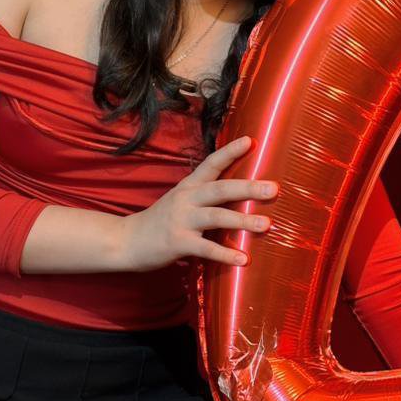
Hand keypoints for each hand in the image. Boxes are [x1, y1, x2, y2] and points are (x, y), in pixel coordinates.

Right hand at [121, 135, 278, 271]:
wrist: (126, 240)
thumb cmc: (161, 221)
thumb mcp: (181, 200)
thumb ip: (205, 196)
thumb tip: (240, 193)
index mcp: (189, 186)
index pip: (211, 164)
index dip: (230, 151)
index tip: (252, 141)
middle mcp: (186, 199)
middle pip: (220, 189)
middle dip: (248, 188)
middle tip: (273, 188)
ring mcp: (182, 220)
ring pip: (217, 216)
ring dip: (243, 221)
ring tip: (267, 224)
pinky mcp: (178, 242)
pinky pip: (206, 248)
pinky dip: (226, 254)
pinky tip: (243, 259)